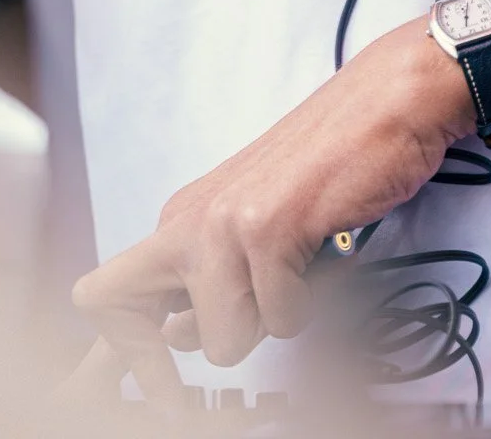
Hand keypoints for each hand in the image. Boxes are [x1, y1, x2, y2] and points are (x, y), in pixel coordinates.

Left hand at [69, 16, 472, 404]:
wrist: (386, 99)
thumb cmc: (330, 158)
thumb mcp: (252, 218)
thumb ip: (209, 275)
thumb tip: (175, 335)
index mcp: (182, 217)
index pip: (103, 296)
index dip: (121, 358)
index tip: (157, 392)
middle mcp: (190, 219)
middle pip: (141, 323)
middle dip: (190, 354)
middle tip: (242, 337)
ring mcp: (223, 223)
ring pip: (225, 341)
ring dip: (274, 318)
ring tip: (300, 265)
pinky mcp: (266, 229)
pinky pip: (282, 320)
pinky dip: (314, 300)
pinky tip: (322, 251)